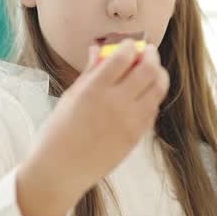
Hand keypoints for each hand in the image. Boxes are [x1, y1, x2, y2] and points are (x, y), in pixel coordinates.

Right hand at [16, 42, 168, 215]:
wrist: (60, 171)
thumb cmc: (57, 133)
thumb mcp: (69, 97)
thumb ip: (89, 72)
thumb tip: (98, 49)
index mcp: (94, 90)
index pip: (123, 57)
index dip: (128, 45)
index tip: (128, 44)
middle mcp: (116, 104)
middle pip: (148, 69)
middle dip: (151, 55)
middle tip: (147, 52)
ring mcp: (129, 122)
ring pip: (158, 89)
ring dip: (159, 74)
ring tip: (152, 70)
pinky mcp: (135, 137)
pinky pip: (153, 111)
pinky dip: (153, 98)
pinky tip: (145, 94)